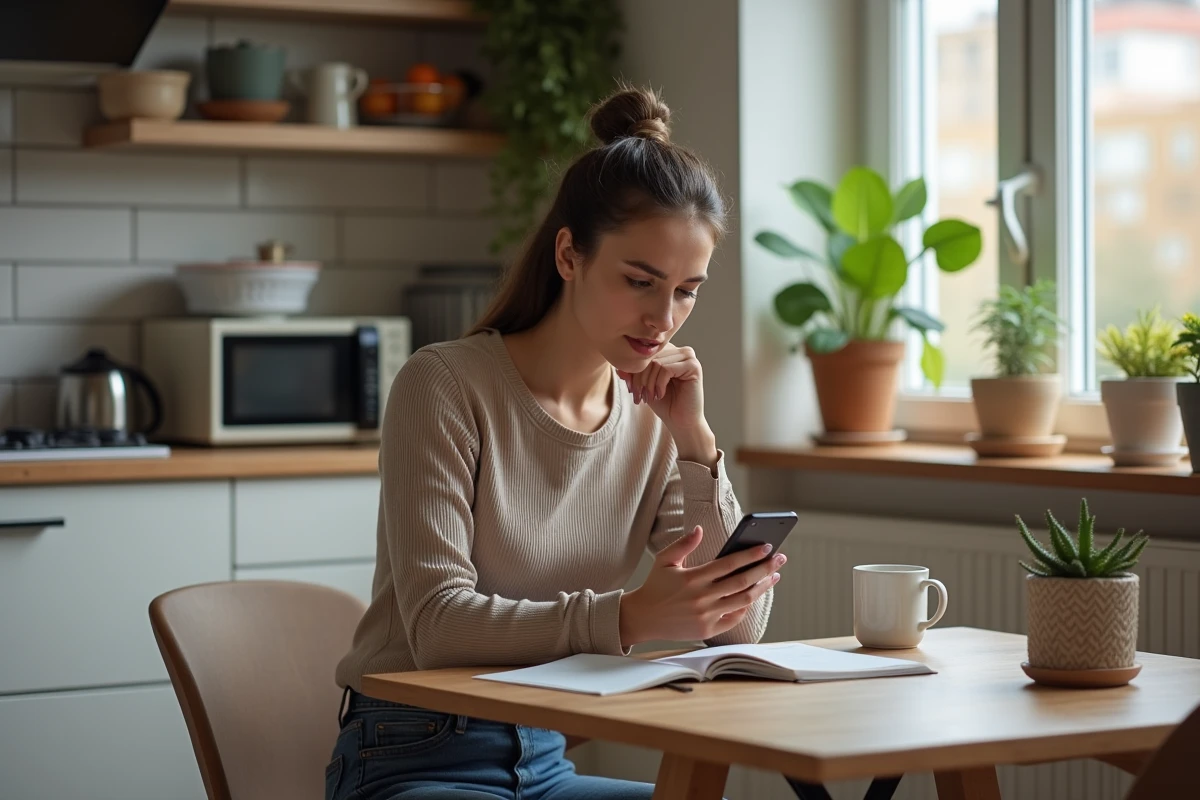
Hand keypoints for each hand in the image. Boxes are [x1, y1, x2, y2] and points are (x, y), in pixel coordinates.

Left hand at [616, 343, 704, 433]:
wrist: (681, 422)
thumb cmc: (664, 403)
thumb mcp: (644, 386)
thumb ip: (632, 374)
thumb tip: (617, 367)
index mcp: (671, 352)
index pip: (646, 353)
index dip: (634, 370)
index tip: (631, 389)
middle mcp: (681, 351)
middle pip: (651, 357)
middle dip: (640, 379)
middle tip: (638, 396)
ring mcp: (689, 357)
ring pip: (657, 363)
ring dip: (648, 384)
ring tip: (649, 397)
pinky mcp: (694, 366)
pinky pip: (666, 369)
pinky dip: (659, 384)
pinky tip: (660, 394)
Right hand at [618, 525, 784, 647]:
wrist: (642, 618)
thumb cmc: (655, 586)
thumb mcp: (664, 560)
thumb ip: (683, 544)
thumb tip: (700, 529)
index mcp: (693, 578)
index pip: (729, 564)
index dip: (751, 555)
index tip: (767, 547)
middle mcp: (702, 597)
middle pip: (742, 582)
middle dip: (765, 569)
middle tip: (780, 558)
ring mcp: (706, 615)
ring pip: (743, 600)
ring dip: (762, 588)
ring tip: (774, 576)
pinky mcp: (707, 629)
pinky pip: (734, 618)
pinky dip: (746, 607)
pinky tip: (754, 596)